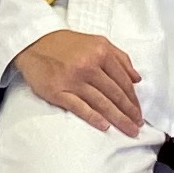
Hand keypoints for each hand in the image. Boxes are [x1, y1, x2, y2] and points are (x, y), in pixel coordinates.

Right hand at [16, 28, 149, 135]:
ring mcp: (73, 80)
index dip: (133, 99)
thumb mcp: (96, 42)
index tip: (139, 112)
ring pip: (101, 102)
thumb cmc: (66, 44)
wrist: (34, 43)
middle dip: (129, 112)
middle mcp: (89, 66)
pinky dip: (94, 118)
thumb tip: (137, 78)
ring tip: (129, 130)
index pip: (123, 81)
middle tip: (137, 126)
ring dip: (118, 118)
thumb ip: (119, 57)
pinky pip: (80, 107)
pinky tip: (105, 126)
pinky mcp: (58, 91)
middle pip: (115, 94)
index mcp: (101, 52)